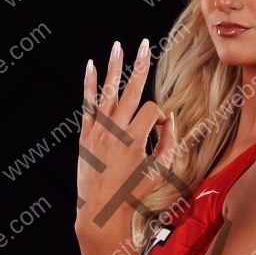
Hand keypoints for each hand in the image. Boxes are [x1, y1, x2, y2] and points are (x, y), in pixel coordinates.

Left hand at [75, 38, 176, 236]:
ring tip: (118, 45)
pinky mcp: (85, 135)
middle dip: (141, 65)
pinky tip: (91, 66)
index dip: (160, 118)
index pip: (153, 111)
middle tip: (145, 44)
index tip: (158, 133)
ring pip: (107, 91)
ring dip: (113, 66)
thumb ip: (168, 142)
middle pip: (132, 90)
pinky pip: (88, 104)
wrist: (101, 210)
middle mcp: (115, 131)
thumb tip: (169, 119)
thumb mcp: (159, 171)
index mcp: (135, 140)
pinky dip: (89, 85)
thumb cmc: (133, 193)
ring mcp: (98, 131)